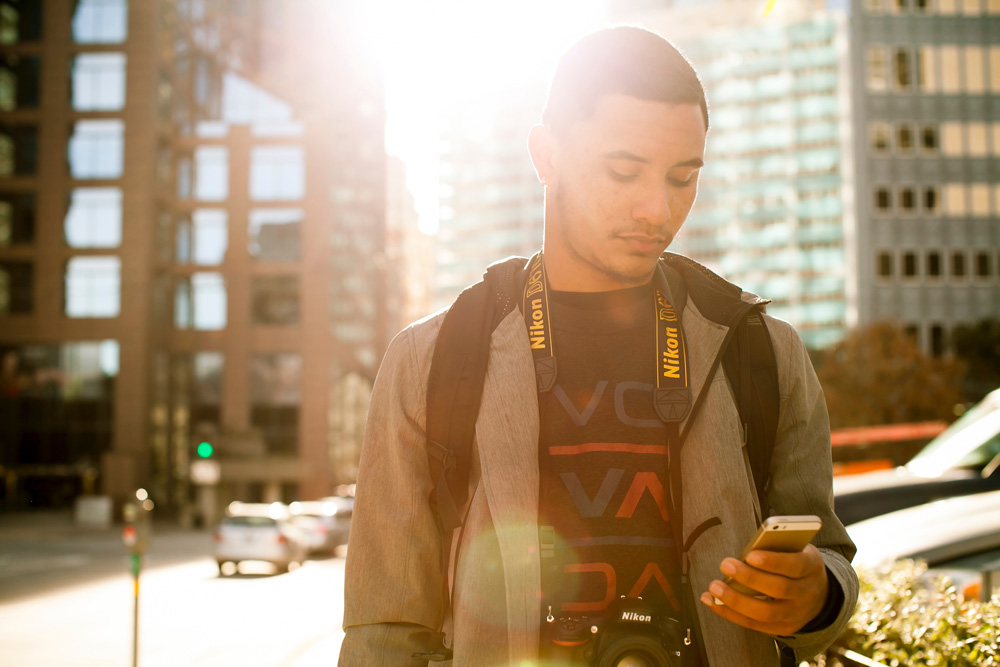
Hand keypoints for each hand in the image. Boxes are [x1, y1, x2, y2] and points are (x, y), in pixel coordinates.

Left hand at [698, 544, 827, 635]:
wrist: (819, 594)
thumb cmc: (796, 563)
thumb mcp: (795, 549)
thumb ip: (776, 547)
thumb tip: (746, 553)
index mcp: (811, 567)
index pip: (795, 565)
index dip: (773, 562)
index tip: (750, 555)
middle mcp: (806, 593)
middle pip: (779, 589)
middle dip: (749, 578)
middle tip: (725, 564)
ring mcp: (795, 614)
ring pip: (765, 612)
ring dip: (735, 601)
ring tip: (714, 588)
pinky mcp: (783, 628)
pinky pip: (754, 624)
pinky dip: (730, 613)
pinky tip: (712, 602)